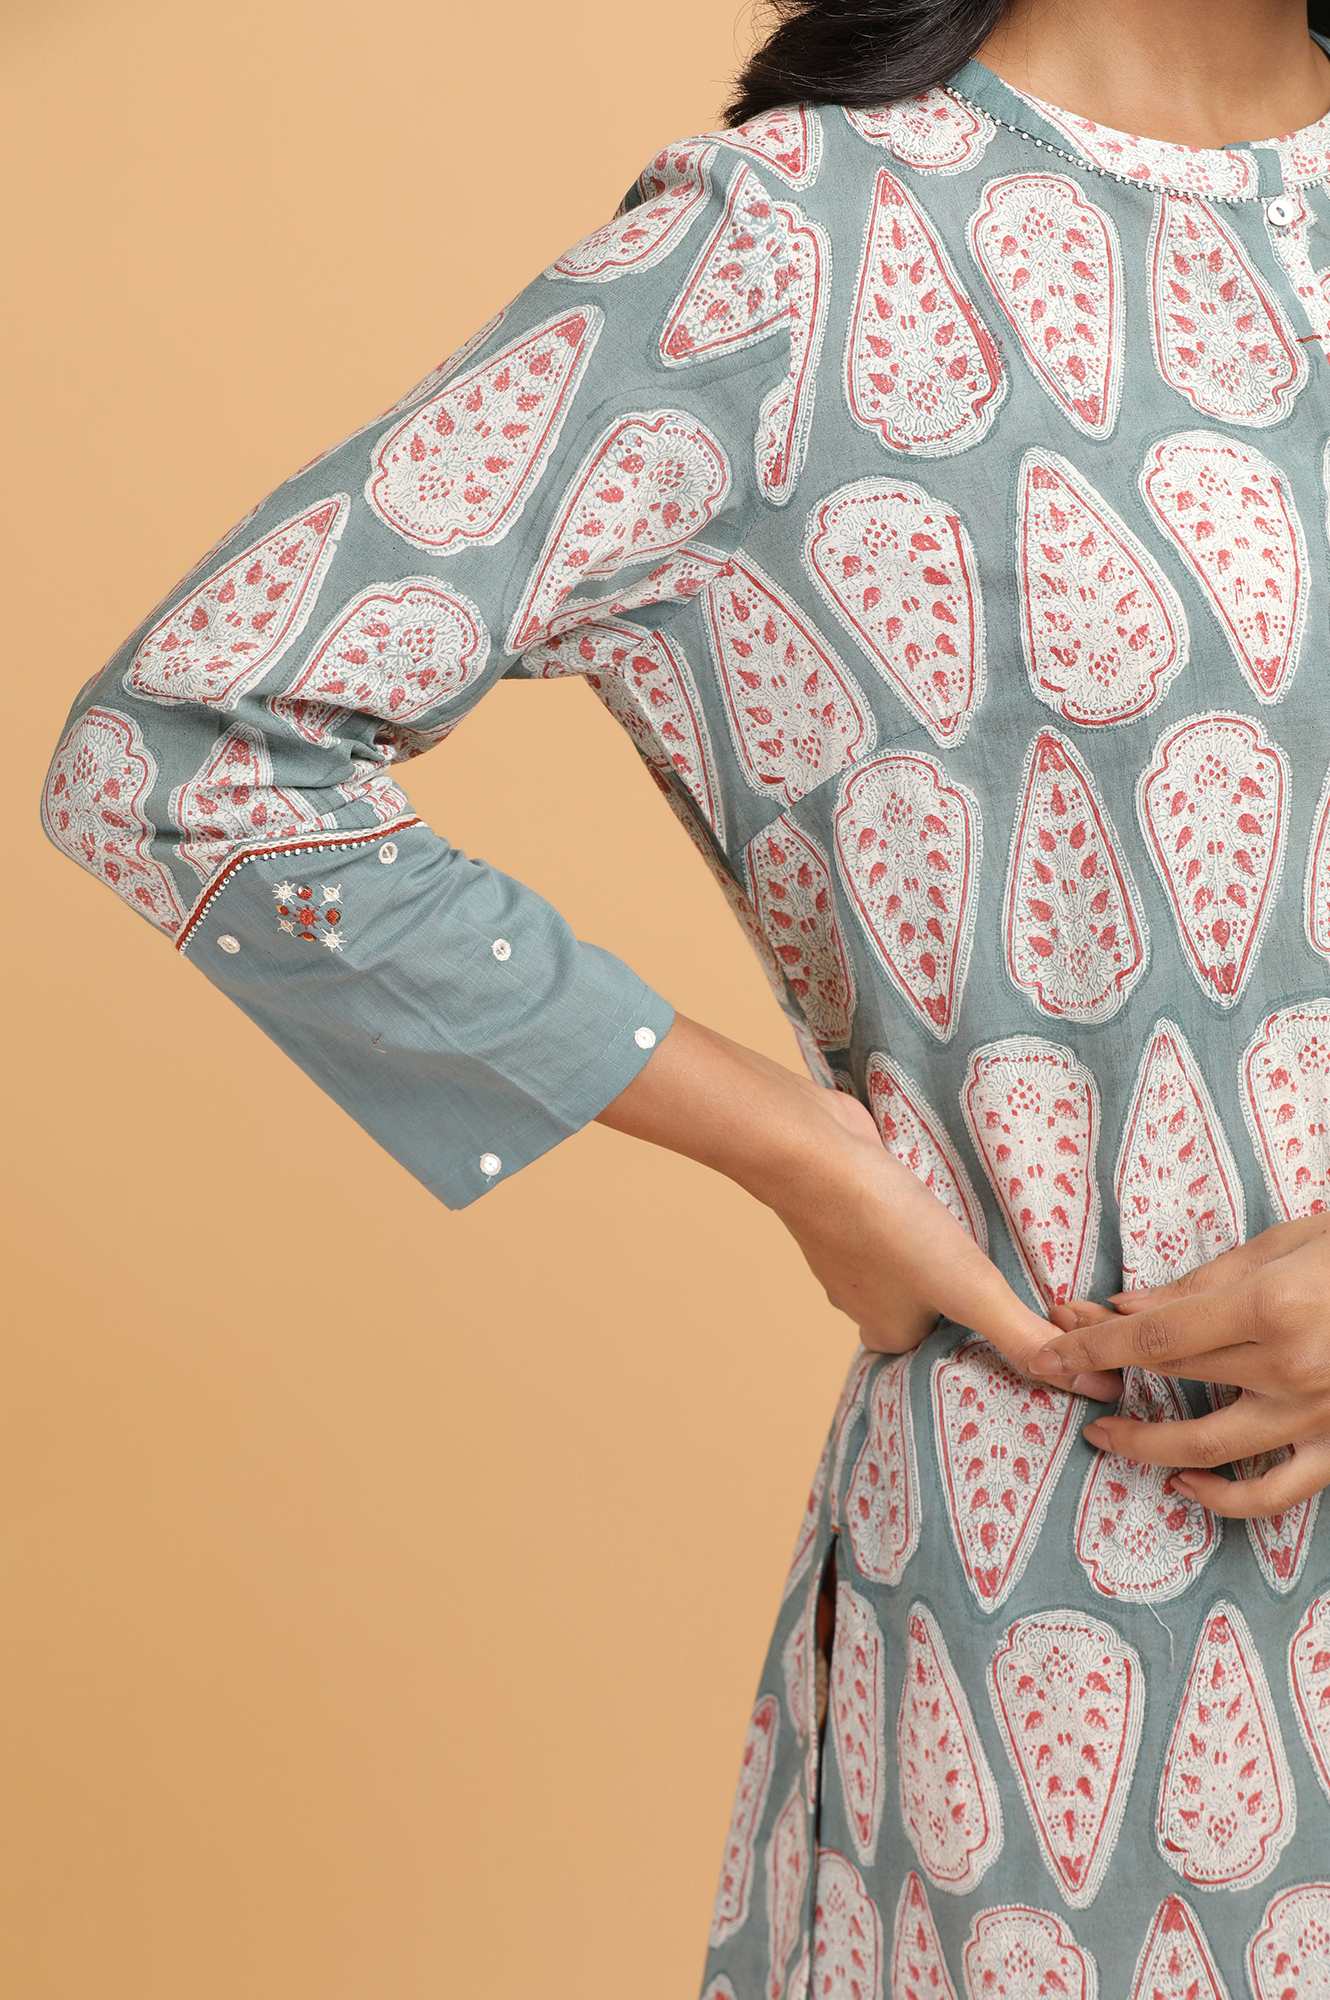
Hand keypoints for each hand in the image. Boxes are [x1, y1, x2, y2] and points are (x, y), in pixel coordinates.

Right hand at [758, 1081, 1111, 1375]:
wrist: (812, 1151)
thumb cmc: (887, 1227)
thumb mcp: (970, 1288)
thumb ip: (1025, 1336)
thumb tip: (1099, 1391)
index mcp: (890, 1335)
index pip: (950, 1353)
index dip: (990, 1339)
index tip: (1029, 1320)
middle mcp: (866, 1300)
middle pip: (933, 1305)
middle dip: (969, 1290)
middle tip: (1023, 1272)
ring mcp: (854, 1250)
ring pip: (915, 1260)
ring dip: (946, 1247)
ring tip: (996, 1230)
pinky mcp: (854, 1205)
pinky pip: (901, 1218)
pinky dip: (923, 1210)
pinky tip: (948, 1191)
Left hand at [1030, 1216, 1329, 1517]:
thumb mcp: (1287, 1243)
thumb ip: (1205, 1282)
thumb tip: (1130, 1307)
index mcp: (1270, 1309)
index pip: (1155, 1336)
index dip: (1093, 1344)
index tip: (1048, 1344)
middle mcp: (1289, 1369)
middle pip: (1172, 1380)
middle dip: (1104, 1375)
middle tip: (1060, 1369)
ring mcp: (1316, 1415)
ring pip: (1210, 1450)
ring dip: (1147, 1447)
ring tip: (1108, 1437)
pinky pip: (1277, 1491)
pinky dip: (1227, 1500)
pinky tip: (1186, 1484)